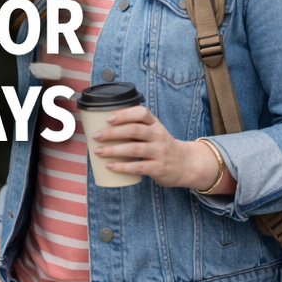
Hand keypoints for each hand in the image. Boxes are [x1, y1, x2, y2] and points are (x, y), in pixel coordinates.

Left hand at [92, 106, 235, 192]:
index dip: (124, 114)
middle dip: (112, 133)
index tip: (108, 118)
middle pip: (134, 130)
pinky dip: (122, 166)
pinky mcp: (159, 168)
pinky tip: (110, 166)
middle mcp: (158, 136)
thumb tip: (102, 126)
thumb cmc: (161, 146)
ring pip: (134, 148)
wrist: (186, 164)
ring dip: (113, 150)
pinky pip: (138, 166)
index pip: (142, 113)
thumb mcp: (153, 132)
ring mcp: (159, 152)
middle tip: (96, 136)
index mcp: (155, 124)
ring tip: (98, 151)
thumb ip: (135, 127)